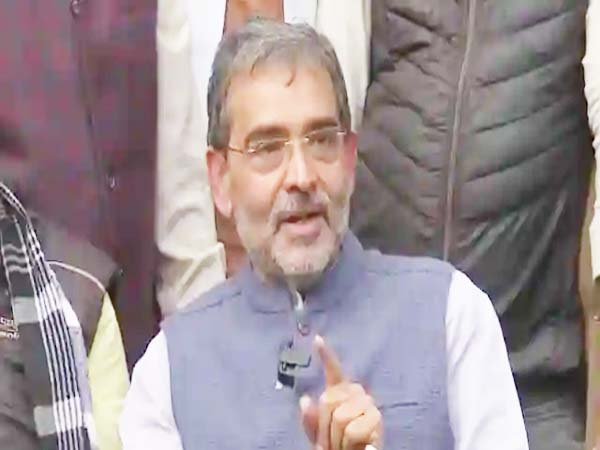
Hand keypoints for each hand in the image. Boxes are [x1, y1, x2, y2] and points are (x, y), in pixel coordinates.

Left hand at [299, 335, 382, 449]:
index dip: (326, 356)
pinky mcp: (377, 422)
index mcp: (341, 393)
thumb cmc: (338, 446)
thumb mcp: (319, 436)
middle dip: (325, 427)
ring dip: (337, 440)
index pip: (334, 372)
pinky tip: (360, 447)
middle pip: (329, 401)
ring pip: (341, 417)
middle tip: (333, 442)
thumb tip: (305, 400)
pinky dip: (350, 444)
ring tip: (346, 446)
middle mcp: (357, 394)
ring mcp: (369, 407)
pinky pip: (354, 431)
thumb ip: (311, 420)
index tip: (317, 339)